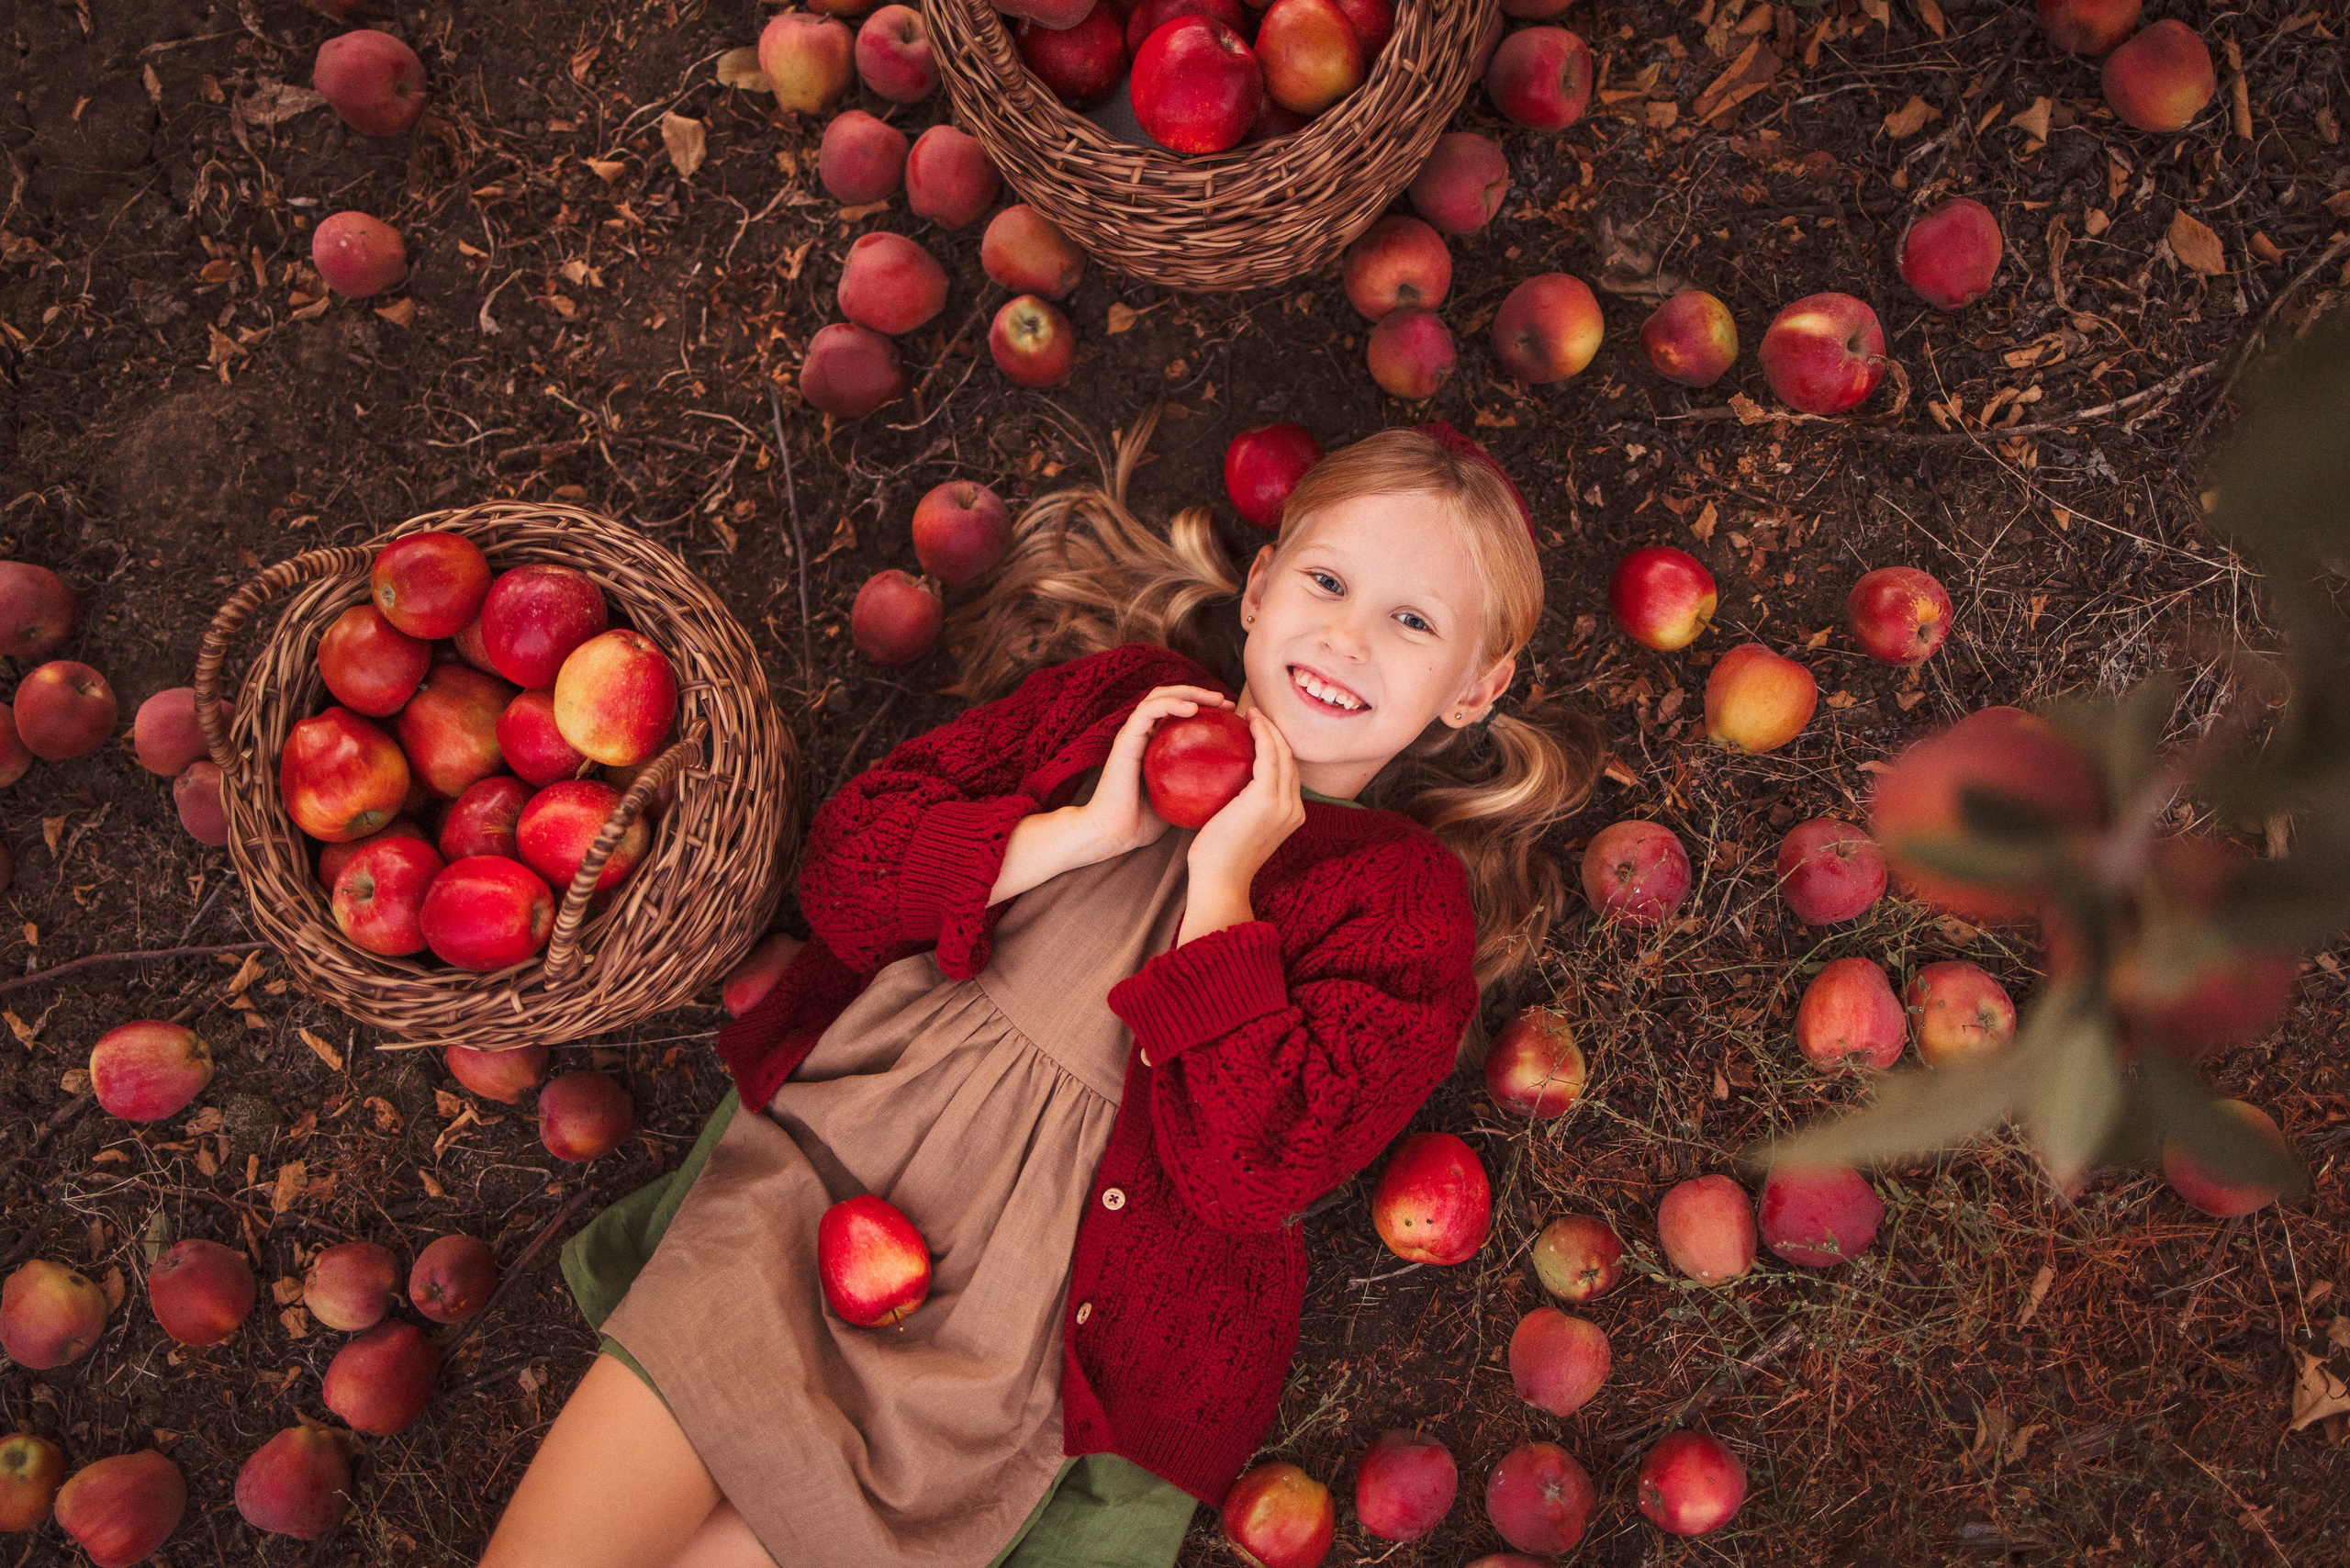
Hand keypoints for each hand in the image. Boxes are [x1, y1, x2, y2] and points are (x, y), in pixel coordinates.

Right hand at [1066, 685, 1234, 863]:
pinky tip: (1192, 709)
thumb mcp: (1181, 800)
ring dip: (1189, 692)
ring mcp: (1132, 734)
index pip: (1179, 713)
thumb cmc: (1144, 822)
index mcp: (1153, 745)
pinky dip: (1170, 704)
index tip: (1231, 715)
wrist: (1112, 834)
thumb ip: (1198, 785)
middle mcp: (1142, 734)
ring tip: (1214, 698)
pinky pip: (1148, 711)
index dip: (1206, 707)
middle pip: (1171, 698)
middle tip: (1226, 701)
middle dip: (1200, 693)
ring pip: (1159, 696)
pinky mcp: (1125, 739)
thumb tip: (1234, 783)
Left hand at [1185, 707, 1306, 897]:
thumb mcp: (1236, 831)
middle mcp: (1294, 808)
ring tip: (1251, 713)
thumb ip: (1239, 809)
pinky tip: (1246, 720)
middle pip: (1291, 759)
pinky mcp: (1266, 797)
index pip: (1288, 774)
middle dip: (1276, 733)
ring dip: (1268, 727)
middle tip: (1254, 716)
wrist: (1219, 882)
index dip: (1277, 749)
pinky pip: (1267, 753)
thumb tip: (1222, 789)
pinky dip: (1260, 732)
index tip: (1257, 733)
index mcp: (1291, 816)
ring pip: (1283, 751)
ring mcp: (1284, 802)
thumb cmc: (1217, 861)